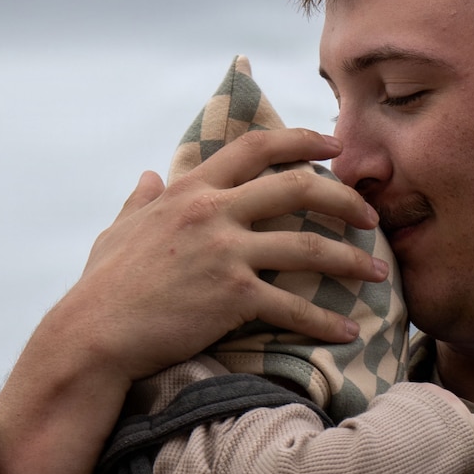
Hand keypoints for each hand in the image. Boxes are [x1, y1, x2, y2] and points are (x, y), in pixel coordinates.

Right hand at [0, 128, 382, 473]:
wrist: (94, 332)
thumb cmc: (102, 286)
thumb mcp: (119, 230)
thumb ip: (141, 200)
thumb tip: (148, 176)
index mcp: (189, 191)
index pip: (255, 147)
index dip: (300, 140)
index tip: (333, 146)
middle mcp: (213, 212)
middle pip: (297, 187)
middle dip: (344, 198)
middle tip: (371, 214)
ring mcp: (225, 252)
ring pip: (308, 246)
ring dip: (351, 260)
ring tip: (378, 273)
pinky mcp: (232, 295)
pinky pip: (293, 306)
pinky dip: (326, 322)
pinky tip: (348, 333)